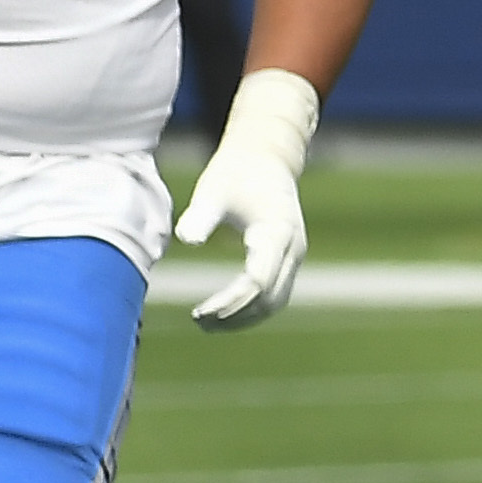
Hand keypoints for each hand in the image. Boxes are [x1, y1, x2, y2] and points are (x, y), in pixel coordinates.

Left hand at [173, 68, 318, 330]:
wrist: (265, 158)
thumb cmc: (235, 173)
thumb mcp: (213, 190)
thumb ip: (201, 215)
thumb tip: (187, 240)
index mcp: (277, 232)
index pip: (257, 281)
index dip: (230, 301)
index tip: (199, 312)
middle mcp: (293, 248)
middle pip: (270, 299)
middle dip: (236, 316)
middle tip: (199, 323)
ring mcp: (294, 256)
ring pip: (275, 302)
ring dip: (245, 317)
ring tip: (208, 324)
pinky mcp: (287, 259)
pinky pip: (275, 294)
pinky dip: (251, 308)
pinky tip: (223, 312)